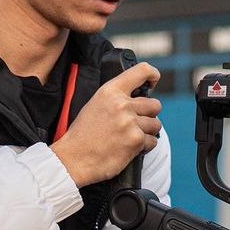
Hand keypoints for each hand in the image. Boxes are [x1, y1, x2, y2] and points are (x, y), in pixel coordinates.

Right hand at [52, 62, 161, 187]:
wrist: (73, 159)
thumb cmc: (83, 134)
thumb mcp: (95, 104)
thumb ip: (116, 97)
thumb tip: (138, 97)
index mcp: (110, 91)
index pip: (141, 71)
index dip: (152, 75)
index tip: (153, 81)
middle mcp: (121, 104)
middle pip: (155, 104)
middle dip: (149, 115)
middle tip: (136, 122)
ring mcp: (130, 122)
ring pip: (156, 124)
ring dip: (147, 132)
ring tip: (130, 136)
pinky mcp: (135, 140)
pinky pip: (152, 141)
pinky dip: (144, 146)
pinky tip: (129, 147)